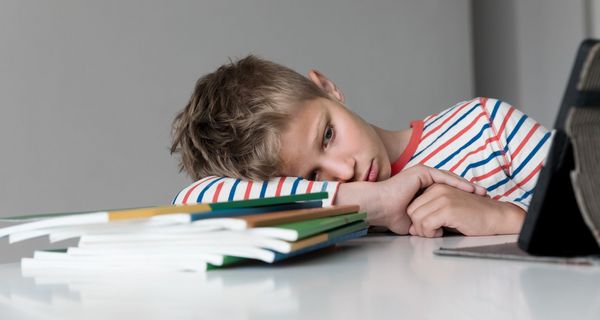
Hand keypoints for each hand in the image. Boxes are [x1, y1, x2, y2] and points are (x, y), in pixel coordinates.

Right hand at [335, 165, 486, 233]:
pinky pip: (443, 177)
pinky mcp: (421, 172)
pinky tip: (469, 187)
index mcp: (421, 192)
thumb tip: (438, 230)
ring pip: (449, 180)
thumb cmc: (392, 217)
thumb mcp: (417, 221)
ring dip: (466, 185)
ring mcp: (422, 175)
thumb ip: (428, 223)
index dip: (460, 199)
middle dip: (468, 191)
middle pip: (450, 185)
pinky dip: (456, 182)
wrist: (380, 207)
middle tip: (484, 196)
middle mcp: (422, 181)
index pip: (446, 194)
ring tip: (480, 191)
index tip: (475, 205)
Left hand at [406, 184, 524, 236]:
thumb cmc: (473, 216)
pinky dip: (430, 232)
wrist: (496, 216)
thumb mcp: (448, 209)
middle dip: (418, 226)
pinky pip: (426, 224)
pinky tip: (441, 233)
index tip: (428, 227)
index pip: (413, 205)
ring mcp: (443, 198)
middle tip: (431, 232)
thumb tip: (413, 228)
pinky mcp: (448, 208)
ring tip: (437, 232)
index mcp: (437, 187)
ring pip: (417, 218)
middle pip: (412, 211)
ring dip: (424, 230)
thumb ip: (431, 213)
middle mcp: (438, 189)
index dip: (417, 220)